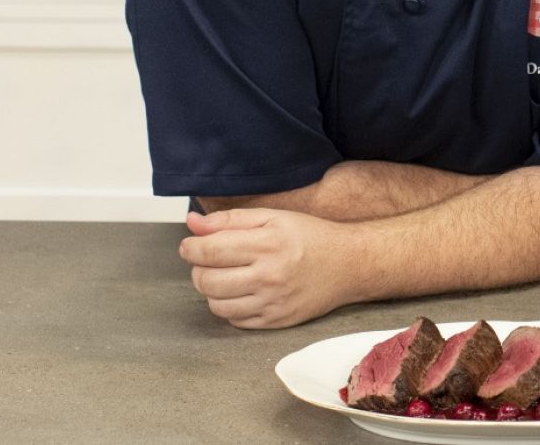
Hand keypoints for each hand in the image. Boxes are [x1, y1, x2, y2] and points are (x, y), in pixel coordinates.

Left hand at [179, 209, 354, 328]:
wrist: (350, 264)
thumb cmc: (311, 237)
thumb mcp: (273, 217)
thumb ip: (230, 219)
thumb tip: (192, 223)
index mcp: (268, 244)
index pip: (208, 250)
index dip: (190, 248)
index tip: (189, 245)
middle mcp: (269, 275)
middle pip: (207, 280)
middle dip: (198, 269)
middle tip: (210, 261)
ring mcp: (273, 302)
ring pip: (216, 304)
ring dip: (212, 290)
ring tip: (226, 276)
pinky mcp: (276, 321)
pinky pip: (235, 320)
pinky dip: (230, 307)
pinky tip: (242, 292)